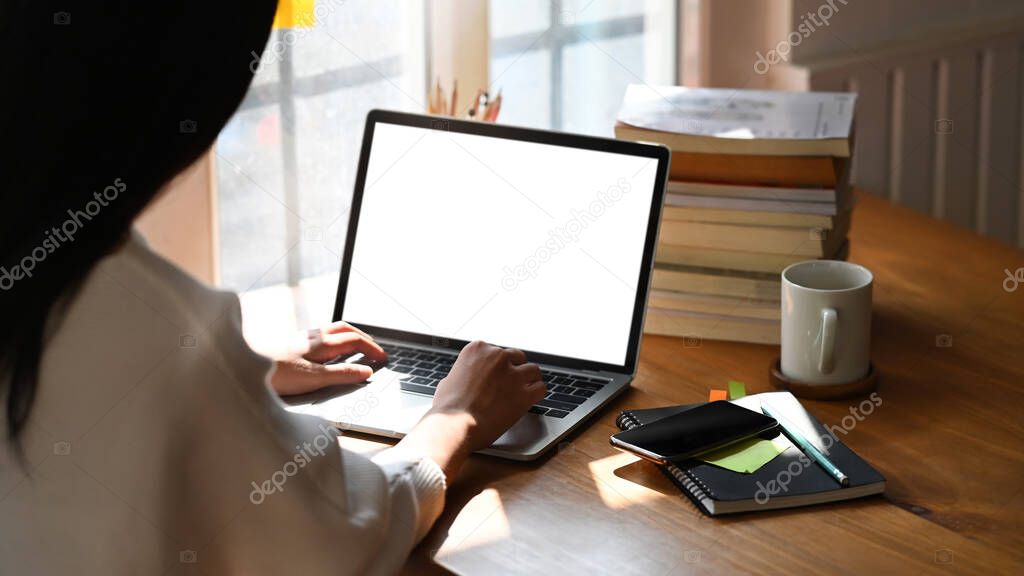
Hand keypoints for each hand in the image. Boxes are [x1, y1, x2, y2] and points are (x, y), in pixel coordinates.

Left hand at [270, 322, 386, 395]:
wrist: (240, 368)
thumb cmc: (274, 374)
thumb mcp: (314, 378)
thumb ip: (341, 375)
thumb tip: (366, 371)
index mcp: (321, 343)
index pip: (355, 340)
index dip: (372, 348)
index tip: (383, 359)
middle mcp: (312, 337)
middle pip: (345, 329)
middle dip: (364, 336)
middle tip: (375, 349)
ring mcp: (300, 340)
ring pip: (331, 331)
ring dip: (348, 336)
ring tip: (356, 347)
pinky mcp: (289, 346)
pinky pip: (319, 338)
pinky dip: (333, 342)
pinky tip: (327, 354)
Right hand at [397, 341, 544, 479]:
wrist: (453, 426)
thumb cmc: (447, 408)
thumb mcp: (449, 379)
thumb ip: (464, 373)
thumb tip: (466, 378)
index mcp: (478, 349)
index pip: (498, 351)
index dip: (499, 365)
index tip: (498, 375)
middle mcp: (497, 357)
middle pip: (517, 357)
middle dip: (515, 370)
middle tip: (512, 384)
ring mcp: (513, 374)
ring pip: (533, 370)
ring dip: (529, 380)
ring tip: (525, 391)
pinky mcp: (524, 394)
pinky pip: (541, 388)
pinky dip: (537, 394)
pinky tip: (531, 400)